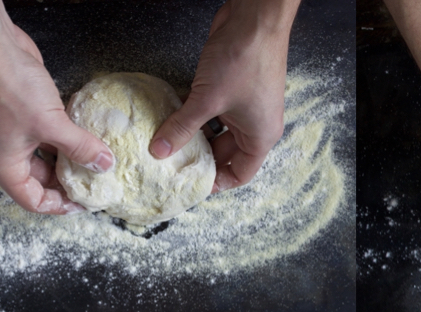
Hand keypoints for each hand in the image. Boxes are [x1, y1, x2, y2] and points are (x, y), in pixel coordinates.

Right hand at [0, 21, 113, 213]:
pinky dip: (63, 143)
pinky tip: (84, 140)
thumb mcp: (52, 125)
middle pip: (40, 182)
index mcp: (4, 167)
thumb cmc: (11, 88)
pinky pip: (45, 140)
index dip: (61, 206)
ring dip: (68, 162)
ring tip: (95, 163)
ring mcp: (11, 136)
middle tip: (96, 182)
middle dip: (68, 184)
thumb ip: (81, 148)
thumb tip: (104, 165)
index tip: (86, 202)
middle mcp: (4, 156)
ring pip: (45, 160)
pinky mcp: (21, 118)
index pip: (34, 201)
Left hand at [149, 0, 297, 191]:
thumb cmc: (245, 61)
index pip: (240, 174)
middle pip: (225, 153)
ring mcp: (245, 106)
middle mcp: (256, 125)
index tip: (192, 184)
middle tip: (173, 163)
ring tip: (169, 140)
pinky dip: (195, 113)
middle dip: (200, 156)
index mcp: (260, 137)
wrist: (254, 19)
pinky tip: (174, 112)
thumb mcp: (207, 100)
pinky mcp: (233, 87)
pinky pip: (213, 110)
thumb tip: (159, 150)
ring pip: (216, 130)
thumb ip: (182, 127)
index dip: (217, 182)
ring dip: (194, 133)